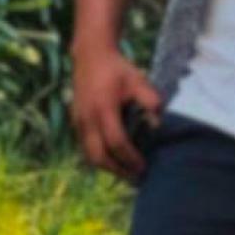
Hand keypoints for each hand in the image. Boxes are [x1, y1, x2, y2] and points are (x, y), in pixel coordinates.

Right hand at [73, 46, 164, 179]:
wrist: (90, 56)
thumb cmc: (117, 69)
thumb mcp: (138, 80)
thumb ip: (151, 100)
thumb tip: (158, 124)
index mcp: (103, 108)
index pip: (116, 142)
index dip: (130, 158)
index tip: (144, 166)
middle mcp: (87, 118)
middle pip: (99, 156)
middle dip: (118, 170)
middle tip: (135, 177)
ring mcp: (78, 122)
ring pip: (89, 155)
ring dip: (107, 167)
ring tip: (125, 172)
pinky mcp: (75, 122)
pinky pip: (85, 148)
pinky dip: (99, 158)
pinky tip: (114, 160)